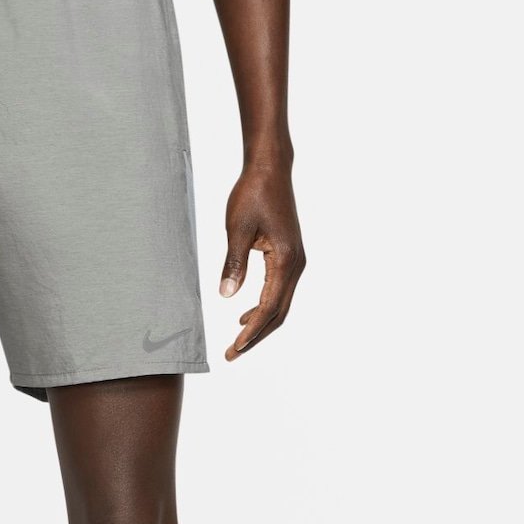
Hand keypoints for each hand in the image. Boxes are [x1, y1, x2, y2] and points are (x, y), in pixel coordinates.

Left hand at [218, 162, 305, 360]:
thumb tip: (227, 296)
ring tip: (236, 341)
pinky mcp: (289, 256)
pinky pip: (279, 290)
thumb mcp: (237, 229)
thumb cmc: (253, 194)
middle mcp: (296, 264)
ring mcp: (295, 260)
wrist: (270, 169)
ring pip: (280, 304)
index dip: (251, 331)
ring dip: (260, 324)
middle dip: (255, 336)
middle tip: (231, 354)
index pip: (269, 307)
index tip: (234, 348)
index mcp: (285, 260)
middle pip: (278, 313)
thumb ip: (233, 263)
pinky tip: (244, 314)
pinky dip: (263, 306)